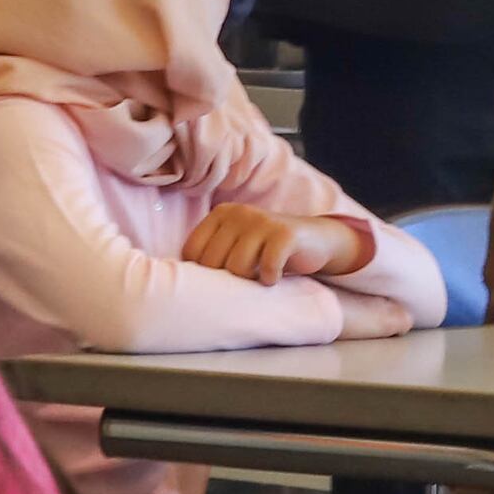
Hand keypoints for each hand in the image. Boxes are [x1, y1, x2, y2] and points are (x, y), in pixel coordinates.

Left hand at [182, 206, 371, 283]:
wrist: (315, 240)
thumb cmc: (267, 250)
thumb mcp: (236, 244)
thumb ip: (212, 253)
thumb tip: (178, 281)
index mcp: (221, 214)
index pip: (192, 253)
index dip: (203, 273)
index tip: (222, 276)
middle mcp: (239, 212)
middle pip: (214, 263)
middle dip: (228, 278)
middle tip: (246, 276)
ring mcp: (263, 220)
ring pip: (238, 268)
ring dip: (250, 280)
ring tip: (260, 274)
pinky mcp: (285, 233)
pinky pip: (267, 268)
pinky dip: (270, 279)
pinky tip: (275, 276)